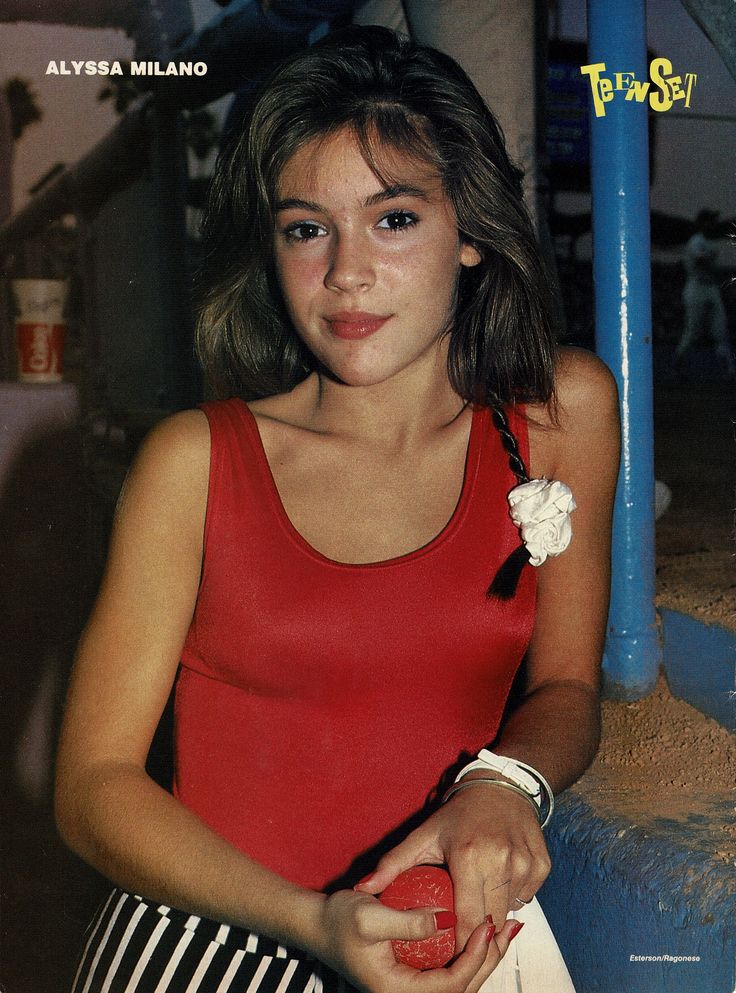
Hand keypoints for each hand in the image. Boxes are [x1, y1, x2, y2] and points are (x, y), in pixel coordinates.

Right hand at [314, 887, 511, 992]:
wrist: (316, 923)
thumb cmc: (337, 920)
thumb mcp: (370, 916)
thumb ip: (408, 921)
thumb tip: (446, 921)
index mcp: (396, 990)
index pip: (450, 985)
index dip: (473, 958)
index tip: (485, 925)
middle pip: (461, 988)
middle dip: (488, 959)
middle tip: (507, 927)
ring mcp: (411, 985)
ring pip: (459, 980)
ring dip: (484, 956)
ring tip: (504, 928)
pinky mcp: (414, 972)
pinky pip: (449, 969)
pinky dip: (470, 952)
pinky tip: (482, 931)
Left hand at [354, 783, 549, 991]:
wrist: (501, 785)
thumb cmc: (459, 814)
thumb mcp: (424, 835)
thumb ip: (393, 864)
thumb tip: (362, 888)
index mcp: (469, 857)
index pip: (466, 919)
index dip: (458, 943)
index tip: (448, 953)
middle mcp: (501, 861)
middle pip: (490, 920)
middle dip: (476, 932)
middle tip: (463, 929)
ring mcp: (525, 863)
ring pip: (510, 911)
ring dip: (495, 910)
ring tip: (480, 893)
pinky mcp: (542, 864)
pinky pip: (528, 897)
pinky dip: (514, 896)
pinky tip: (501, 878)